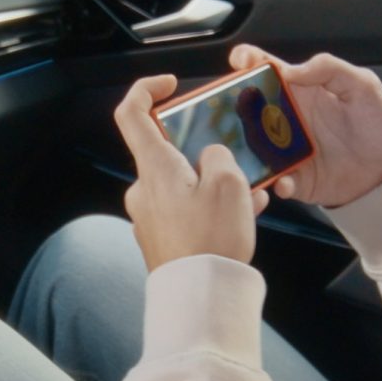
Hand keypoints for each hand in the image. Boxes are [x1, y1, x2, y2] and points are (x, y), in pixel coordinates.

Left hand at [113, 74, 269, 271]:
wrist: (201, 296)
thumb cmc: (211, 240)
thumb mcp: (229, 183)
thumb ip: (219, 155)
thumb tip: (211, 156)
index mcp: (154, 167)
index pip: (131, 113)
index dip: (146, 89)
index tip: (169, 84)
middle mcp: (144, 190)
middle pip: (168, 152)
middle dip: (204, 152)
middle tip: (235, 161)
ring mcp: (150, 217)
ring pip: (184, 184)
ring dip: (215, 184)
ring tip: (250, 196)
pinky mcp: (161, 240)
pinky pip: (187, 211)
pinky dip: (212, 208)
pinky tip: (243, 217)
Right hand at [227, 45, 381, 207]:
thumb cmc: (379, 121)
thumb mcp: (362, 84)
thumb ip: (328, 68)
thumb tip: (290, 69)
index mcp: (301, 90)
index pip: (268, 71)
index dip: (249, 61)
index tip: (240, 60)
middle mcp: (287, 119)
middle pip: (250, 109)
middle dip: (233, 106)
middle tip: (230, 108)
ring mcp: (288, 150)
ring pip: (253, 147)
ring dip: (244, 149)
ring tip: (242, 150)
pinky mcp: (296, 179)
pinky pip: (276, 180)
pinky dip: (275, 182)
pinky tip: (284, 180)